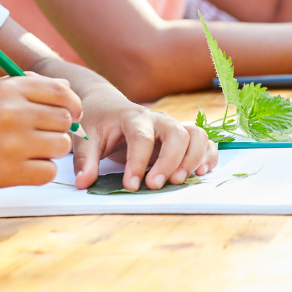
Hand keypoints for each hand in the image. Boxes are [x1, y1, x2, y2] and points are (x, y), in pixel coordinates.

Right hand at [0, 74, 81, 196]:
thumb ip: (22, 88)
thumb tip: (64, 87)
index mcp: (6, 89)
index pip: (61, 91)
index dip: (71, 105)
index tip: (69, 114)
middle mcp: (13, 112)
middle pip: (64, 120)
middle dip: (57, 129)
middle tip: (39, 138)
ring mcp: (12, 144)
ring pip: (60, 147)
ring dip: (48, 152)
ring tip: (25, 153)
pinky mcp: (7, 174)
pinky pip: (47, 172)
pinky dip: (38, 172)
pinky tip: (19, 169)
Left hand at [74, 83, 217, 191]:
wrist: (108, 106)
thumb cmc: (97, 122)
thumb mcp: (86, 138)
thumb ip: (86, 160)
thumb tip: (83, 183)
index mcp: (133, 117)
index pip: (141, 138)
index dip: (137, 163)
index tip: (131, 185)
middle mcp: (158, 120)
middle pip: (176, 134)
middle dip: (170, 161)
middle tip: (156, 185)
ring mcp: (173, 126)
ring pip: (196, 135)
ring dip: (193, 158)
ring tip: (180, 180)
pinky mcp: (181, 136)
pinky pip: (204, 142)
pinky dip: (208, 156)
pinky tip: (201, 173)